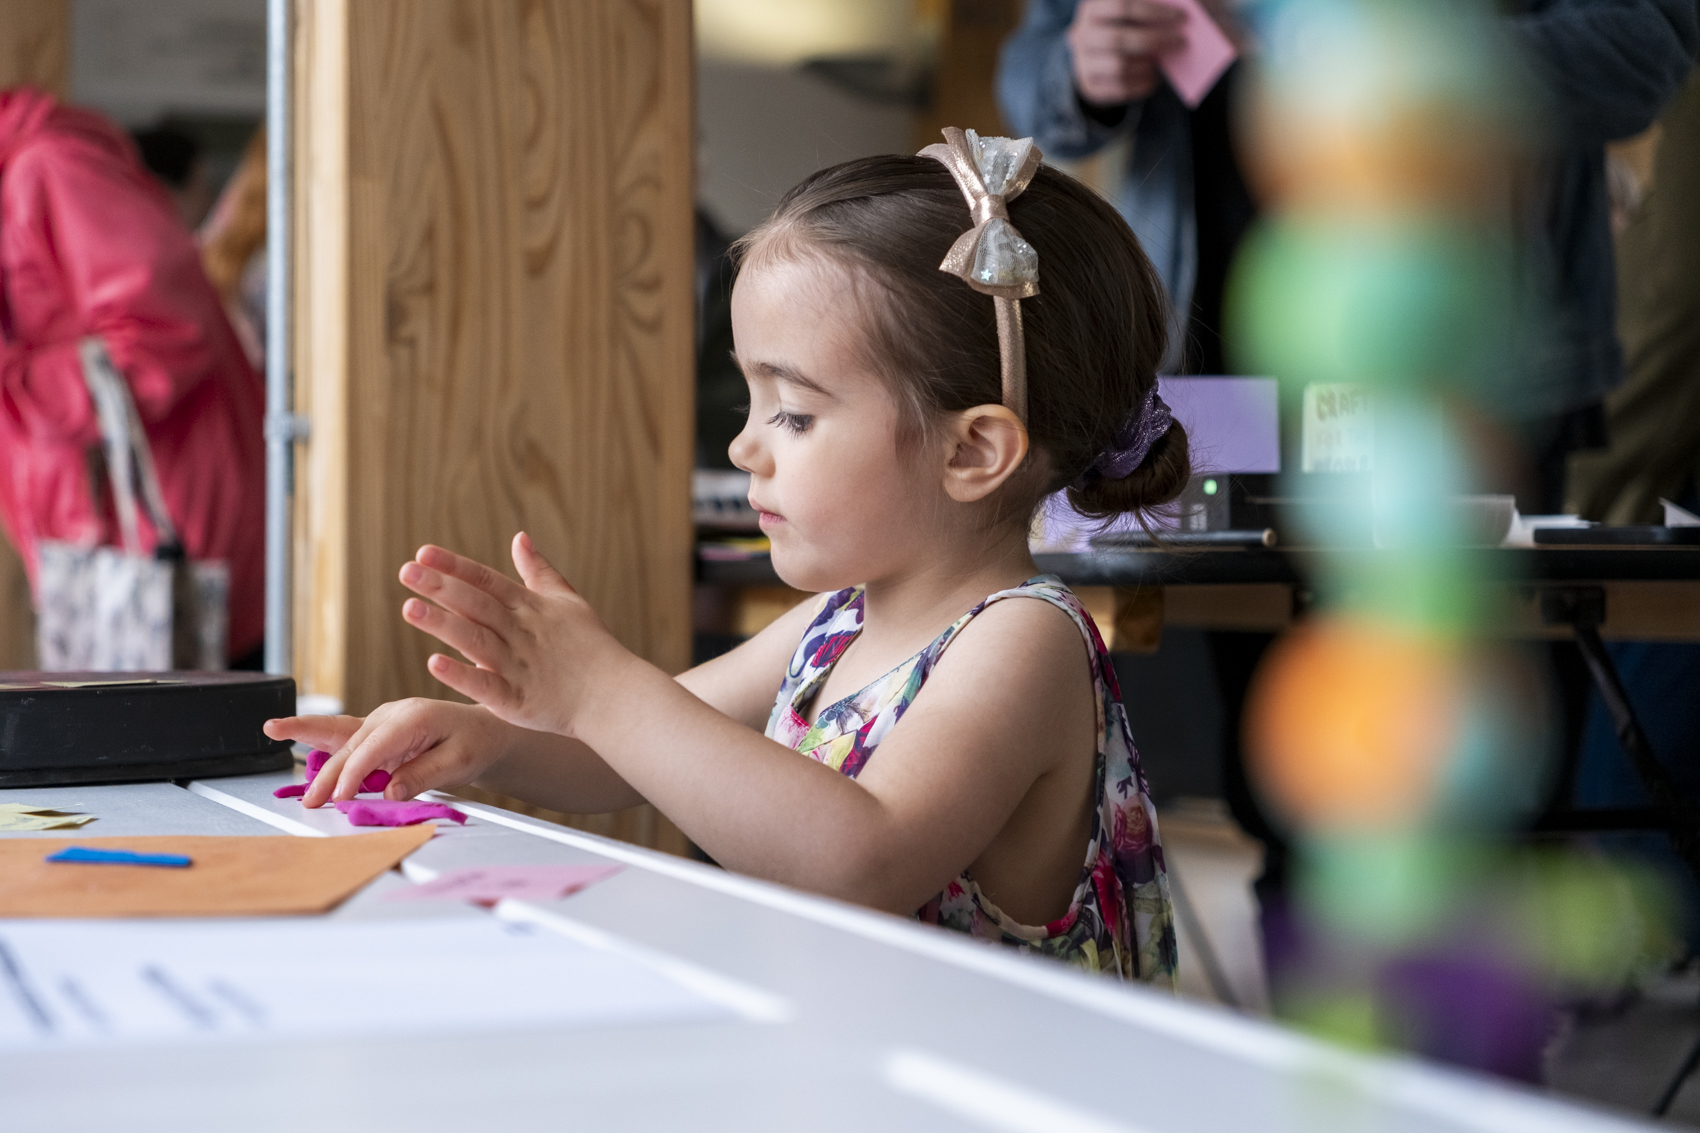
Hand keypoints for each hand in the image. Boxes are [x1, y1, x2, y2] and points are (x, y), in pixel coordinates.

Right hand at [264, 699, 517, 806]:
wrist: (484, 731)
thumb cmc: (474, 742)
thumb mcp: (459, 762)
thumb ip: (423, 774)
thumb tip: (390, 791)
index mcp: (412, 717)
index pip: (374, 748)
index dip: (354, 774)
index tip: (341, 797)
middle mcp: (391, 715)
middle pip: (352, 746)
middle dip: (328, 774)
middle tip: (312, 801)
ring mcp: (380, 720)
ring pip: (341, 736)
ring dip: (310, 740)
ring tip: (274, 730)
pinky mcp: (376, 730)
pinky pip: (342, 733)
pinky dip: (316, 734)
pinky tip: (288, 730)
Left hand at [397, 533, 626, 738]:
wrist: (615, 696)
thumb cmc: (592, 648)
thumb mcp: (568, 601)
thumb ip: (539, 571)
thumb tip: (520, 537)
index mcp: (532, 608)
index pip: (487, 580)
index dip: (455, 566)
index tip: (422, 553)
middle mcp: (522, 632)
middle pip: (477, 604)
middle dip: (440, 587)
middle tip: (406, 571)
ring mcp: (519, 666)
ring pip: (475, 639)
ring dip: (442, 623)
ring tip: (409, 607)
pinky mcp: (517, 700)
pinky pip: (486, 685)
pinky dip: (462, 675)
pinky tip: (434, 663)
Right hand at [1067, 0, 1185, 106]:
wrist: (1092, 58)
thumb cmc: (1119, 28)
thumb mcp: (1128, 15)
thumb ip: (1148, 11)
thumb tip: (1179, 17)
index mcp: (1091, 9)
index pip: (1122, 7)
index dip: (1153, 11)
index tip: (1181, 17)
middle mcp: (1082, 36)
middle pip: (1118, 39)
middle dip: (1154, 40)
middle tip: (1181, 41)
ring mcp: (1083, 63)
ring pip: (1118, 66)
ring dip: (1147, 64)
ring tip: (1164, 61)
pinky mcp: (1090, 86)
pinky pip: (1120, 89)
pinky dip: (1141, 84)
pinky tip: (1154, 78)